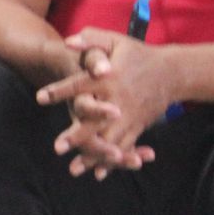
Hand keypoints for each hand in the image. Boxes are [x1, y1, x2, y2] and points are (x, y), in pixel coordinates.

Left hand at [38, 28, 172, 178]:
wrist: (173, 72)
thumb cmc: (138, 55)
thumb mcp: (115, 40)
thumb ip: (91, 40)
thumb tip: (68, 41)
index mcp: (108, 78)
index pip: (79, 84)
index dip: (60, 91)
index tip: (40, 97)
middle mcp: (117, 100)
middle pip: (94, 120)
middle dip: (77, 135)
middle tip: (58, 147)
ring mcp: (129, 116)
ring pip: (109, 139)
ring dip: (92, 155)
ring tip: (74, 169)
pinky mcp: (138, 126)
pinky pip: (124, 146)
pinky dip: (113, 161)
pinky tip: (99, 174)